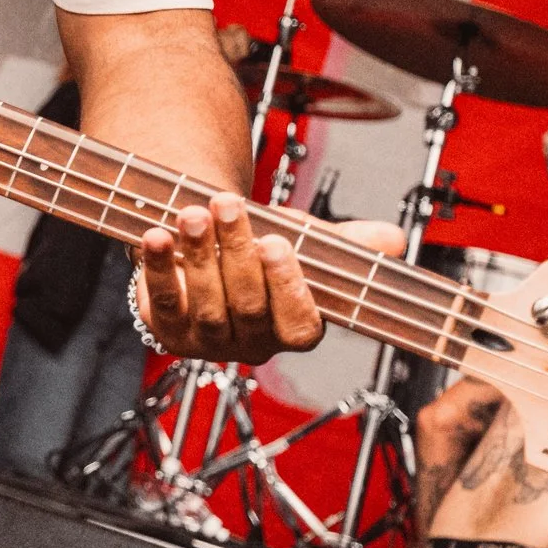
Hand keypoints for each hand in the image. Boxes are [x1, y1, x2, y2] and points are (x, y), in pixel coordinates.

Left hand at [136, 197, 404, 362]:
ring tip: (193, 213)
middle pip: (247, 305)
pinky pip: (161, 300)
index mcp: (294, 330)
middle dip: (236, 251)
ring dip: (198, 255)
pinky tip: (156, 236)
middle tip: (225, 205)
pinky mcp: (165, 327)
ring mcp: (206, 340)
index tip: (276, 244)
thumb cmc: (260, 246)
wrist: (205, 243)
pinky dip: (156, 266)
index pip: (299, 325)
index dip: (286, 286)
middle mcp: (251, 343)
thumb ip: (345, 244)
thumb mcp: (304, 241)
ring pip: (205, 304)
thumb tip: (392, 239)